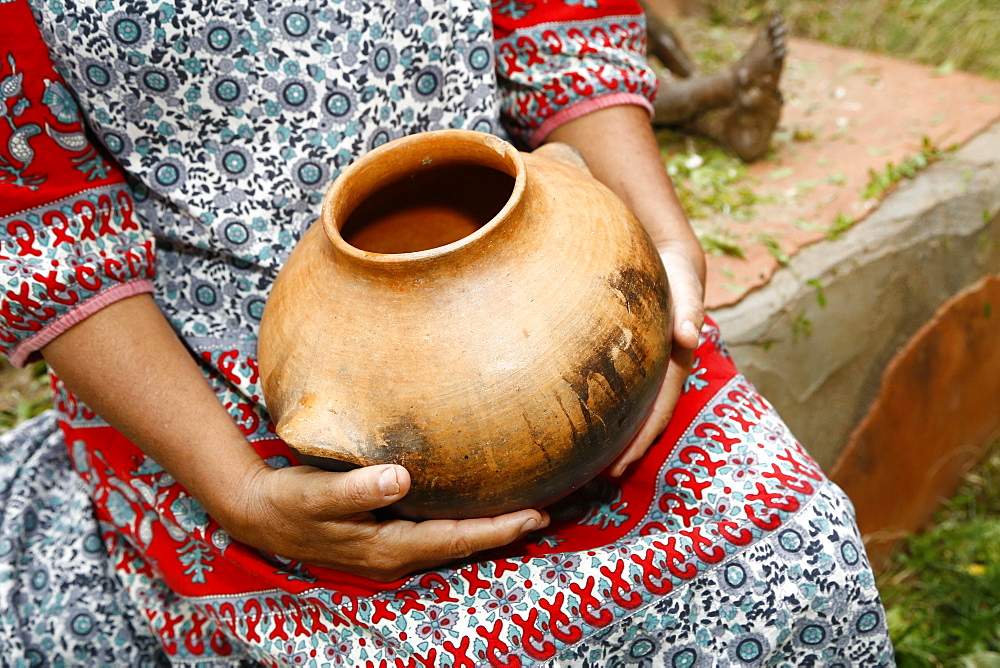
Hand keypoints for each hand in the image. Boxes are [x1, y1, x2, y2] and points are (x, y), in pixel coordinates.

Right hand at [218, 462, 549, 581]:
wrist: (258, 513)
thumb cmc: (289, 502)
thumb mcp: (317, 493)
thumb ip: (358, 488)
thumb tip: (400, 478)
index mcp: (388, 547)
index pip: (456, 539)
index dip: (498, 529)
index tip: (535, 515)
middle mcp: (395, 555)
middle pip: (463, 546)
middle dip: (505, 532)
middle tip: (548, 512)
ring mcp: (390, 551)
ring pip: (452, 543)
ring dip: (488, 531)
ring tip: (524, 512)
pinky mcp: (383, 538)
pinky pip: (436, 535)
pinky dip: (463, 526)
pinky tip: (475, 509)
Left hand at [606, 238, 704, 476]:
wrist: (668, 252)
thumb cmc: (676, 268)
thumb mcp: (685, 280)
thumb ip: (689, 306)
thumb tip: (690, 338)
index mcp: (676, 361)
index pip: (658, 409)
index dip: (641, 440)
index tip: (619, 467)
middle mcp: (662, 368)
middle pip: (645, 417)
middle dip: (626, 449)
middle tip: (599, 478)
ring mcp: (647, 364)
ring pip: (632, 407)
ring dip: (617, 434)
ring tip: (591, 462)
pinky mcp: (629, 356)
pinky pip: (619, 388)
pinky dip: (608, 408)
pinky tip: (585, 419)